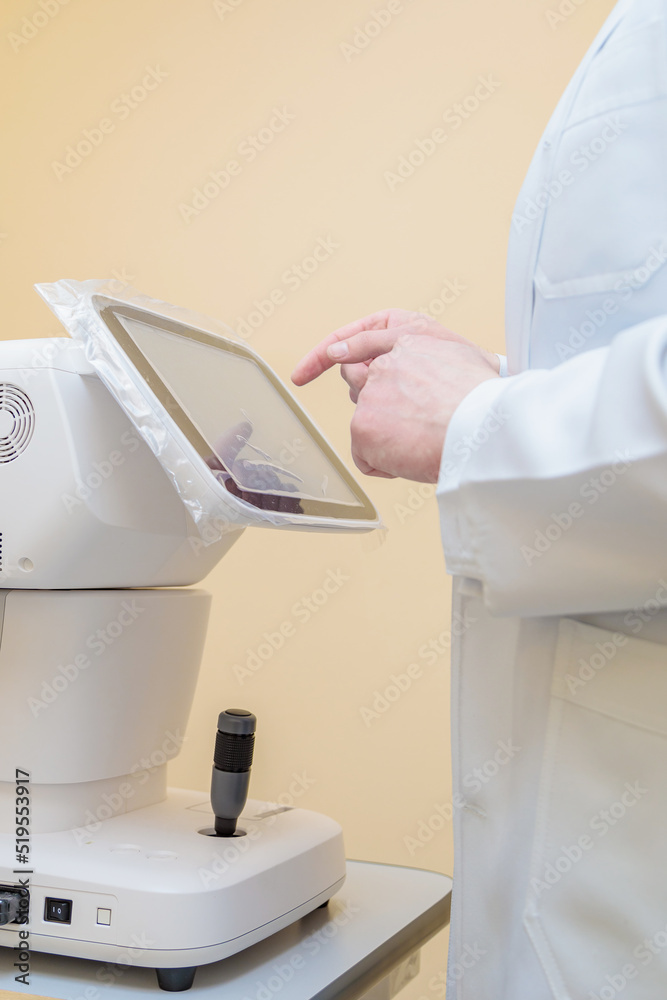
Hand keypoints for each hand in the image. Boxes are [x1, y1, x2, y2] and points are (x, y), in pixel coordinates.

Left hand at [291, 309, 499, 481]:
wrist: (484, 425)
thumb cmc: (488, 401)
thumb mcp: (470, 357)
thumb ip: (439, 359)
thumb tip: (445, 373)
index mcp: (410, 338)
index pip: (359, 342)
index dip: (325, 356)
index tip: (304, 372)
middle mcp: (383, 362)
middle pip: (355, 382)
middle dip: (371, 403)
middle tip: (408, 423)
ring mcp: (370, 394)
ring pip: (364, 423)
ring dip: (386, 438)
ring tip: (422, 441)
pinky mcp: (363, 425)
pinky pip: (365, 457)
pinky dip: (385, 466)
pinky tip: (413, 458)